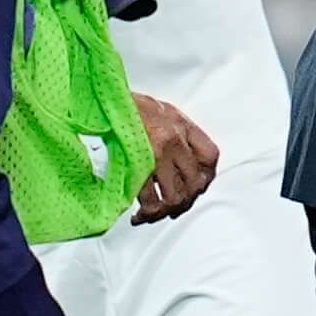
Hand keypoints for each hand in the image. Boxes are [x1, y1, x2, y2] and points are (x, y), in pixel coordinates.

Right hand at [131, 92, 219, 222]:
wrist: (106, 100)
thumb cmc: (131, 107)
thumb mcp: (164, 111)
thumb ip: (181, 133)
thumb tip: (189, 160)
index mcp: (182, 126)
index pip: (209, 157)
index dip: (207, 176)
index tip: (198, 185)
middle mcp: (174, 141)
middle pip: (194, 183)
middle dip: (186, 200)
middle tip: (175, 206)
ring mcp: (156, 156)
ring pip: (175, 196)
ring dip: (167, 210)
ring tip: (157, 213)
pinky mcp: (137, 168)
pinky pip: (150, 200)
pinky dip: (148, 212)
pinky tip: (141, 215)